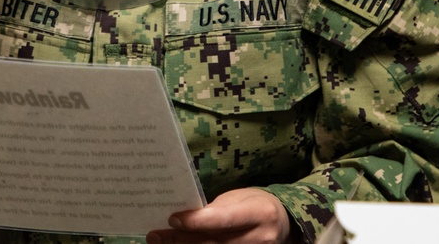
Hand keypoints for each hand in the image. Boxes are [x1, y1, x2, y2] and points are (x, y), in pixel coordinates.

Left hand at [146, 189, 293, 243]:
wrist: (282, 224)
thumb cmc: (255, 205)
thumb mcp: (239, 199)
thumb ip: (216, 210)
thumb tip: (182, 218)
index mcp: (258, 213)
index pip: (224, 219)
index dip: (198, 221)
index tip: (173, 218)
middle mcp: (259, 238)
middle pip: (214, 243)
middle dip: (182, 239)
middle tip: (156, 235)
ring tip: (161, 241)